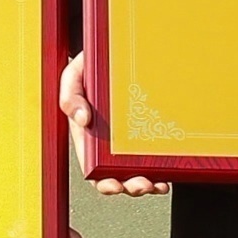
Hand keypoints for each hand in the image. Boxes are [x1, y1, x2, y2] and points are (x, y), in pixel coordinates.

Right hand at [65, 51, 161, 197]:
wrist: (114, 51)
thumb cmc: (90, 66)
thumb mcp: (74, 76)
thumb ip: (71, 96)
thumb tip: (81, 118)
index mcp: (88, 136)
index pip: (94, 169)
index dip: (103, 182)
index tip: (114, 185)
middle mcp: (109, 143)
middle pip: (119, 175)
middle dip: (131, 187)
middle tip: (143, 185)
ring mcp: (130, 139)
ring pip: (138, 170)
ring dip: (147, 183)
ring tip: (157, 184)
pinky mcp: (147, 130)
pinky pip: (155, 155)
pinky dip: (161, 169)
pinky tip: (167, 174)